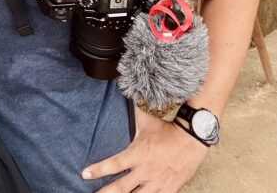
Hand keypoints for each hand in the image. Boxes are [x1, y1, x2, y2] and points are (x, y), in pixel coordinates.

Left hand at [81, 110, 208, 191]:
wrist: (192, 139)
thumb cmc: (167, 130)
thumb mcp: (147, 121)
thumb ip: (133, 112)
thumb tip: (125, 93)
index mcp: (137, 154)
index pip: (113, 165)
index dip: (98, 170)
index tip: (84, 174)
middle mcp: (144, 171)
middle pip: (120, 188)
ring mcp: (156, 183)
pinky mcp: (167, 190)